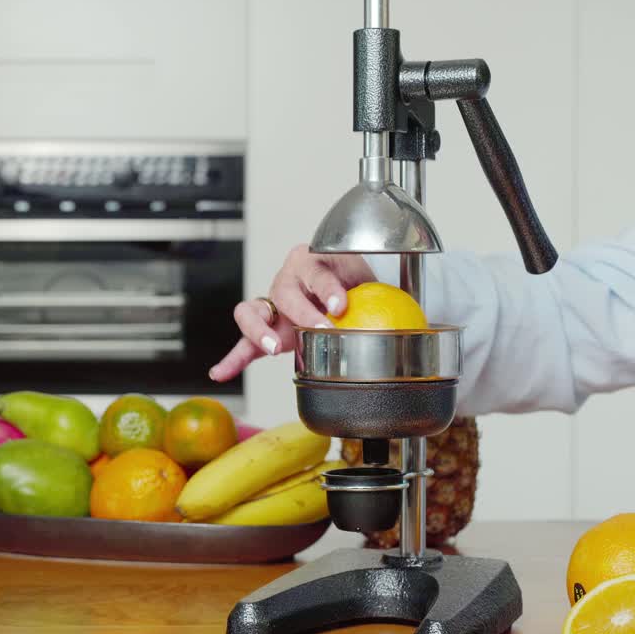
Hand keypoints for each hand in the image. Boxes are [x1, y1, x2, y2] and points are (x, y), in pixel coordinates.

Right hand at [208, 245, 375, 381]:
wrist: (338, 281)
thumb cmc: (350, 278)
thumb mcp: (366, 279)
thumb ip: (377, 295)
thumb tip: (413, 322)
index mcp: (311, 260)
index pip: (317, 273)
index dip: (327, 289)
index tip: (340, 306)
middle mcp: (286, 279)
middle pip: (283, 293)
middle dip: (301, 314)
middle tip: (319, 330)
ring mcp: (271, 304)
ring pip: (251, 312)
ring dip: (259, 331)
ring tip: (272, 349)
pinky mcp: (263, 327)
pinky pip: (243, 342)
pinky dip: (232, 358)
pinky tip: (221, 373)